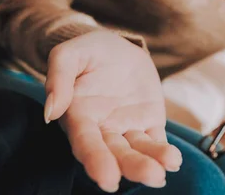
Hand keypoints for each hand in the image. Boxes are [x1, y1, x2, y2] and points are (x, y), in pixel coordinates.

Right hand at [43, 31, 180, 192]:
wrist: (117, 47)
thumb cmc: (88, 51)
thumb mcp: (69, 53)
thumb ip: (58, 77)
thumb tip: (50, 111)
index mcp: (78, 115)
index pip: (86, 142)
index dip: (96, 160)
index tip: (107, 178)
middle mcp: (101, 128)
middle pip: (115, 153)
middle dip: (131, 167)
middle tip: (151, 176)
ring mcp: (126, 128)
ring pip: (137, 151)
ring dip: (149, 164)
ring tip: (163, 172)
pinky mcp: (148, 123)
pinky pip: (155, 141)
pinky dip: (163, 152)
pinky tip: (173, 160)